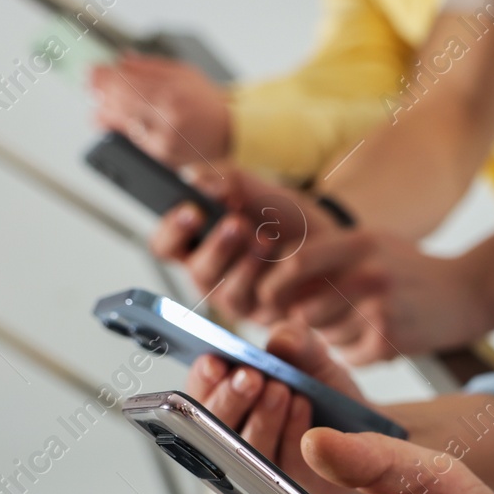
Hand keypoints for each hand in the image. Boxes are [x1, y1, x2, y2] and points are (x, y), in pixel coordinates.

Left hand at [90, 54, 230, 167]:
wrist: (229, 132)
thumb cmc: (207, 102)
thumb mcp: (182, 72)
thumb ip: (148, 67)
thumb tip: (118, 63)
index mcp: (171, 94)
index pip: (123, 83)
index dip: (101, 77)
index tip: (90, 71)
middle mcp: (165, 120)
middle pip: (116, 105)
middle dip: (99, 93)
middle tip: (91, 85)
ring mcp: (162, 142)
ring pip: (118, 126)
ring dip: (103, 113)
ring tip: (101, 103)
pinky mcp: (160, 158)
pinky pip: (130, 142)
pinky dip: (118, 129)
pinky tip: (115, 121)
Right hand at [150, 167, 339, 322]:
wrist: (327, 238)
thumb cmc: (280, 216)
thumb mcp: (253, 189)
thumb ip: (221, 179)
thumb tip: (194, 179)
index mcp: (197, 245)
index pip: (166, 246)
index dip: (172, 231)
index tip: (192, 210)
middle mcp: (211, 276)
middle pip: (197, 272)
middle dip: (217, 247)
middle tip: (236, 223)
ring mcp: (238, 299)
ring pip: (228, 293)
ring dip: (246, 264)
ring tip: (265, 239)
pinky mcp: (266, 314)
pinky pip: (262, 305)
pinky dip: (273, 279)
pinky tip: (284, 258)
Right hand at [182, 322, 378, 493]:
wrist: (361, 425)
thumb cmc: (322, 390)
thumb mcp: (312, 358)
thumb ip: (297, 343)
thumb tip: (282, 339)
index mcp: (229, 403)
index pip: (199, 395)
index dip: (203, 380)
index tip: (214, 362)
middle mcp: (236, 438)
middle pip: (214, 428)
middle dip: (229, 399)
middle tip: (249, 377)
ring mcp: (262, 466)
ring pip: (248, 448)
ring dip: (262, 417)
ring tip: (281, 389)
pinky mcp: (292, 485)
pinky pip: (285, 462)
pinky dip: (292, 432)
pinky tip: (302, 408)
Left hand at [254, 230, 493, 364]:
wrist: (468, 292)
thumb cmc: (408, 269)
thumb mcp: (372, 243)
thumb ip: (327, 253)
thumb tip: (273, 274)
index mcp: (358, 242)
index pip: (295, 264)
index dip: (274, 285)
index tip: (270, 299)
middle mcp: (368, 273)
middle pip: (304, 309)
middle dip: (305, 320)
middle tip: (322, 318)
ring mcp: (380, 308)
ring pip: (325, 336)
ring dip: (331, 337)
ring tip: (357, 324)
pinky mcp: (390, 340)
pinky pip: (348, 355)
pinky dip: (354, 353)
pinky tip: (374, 338)